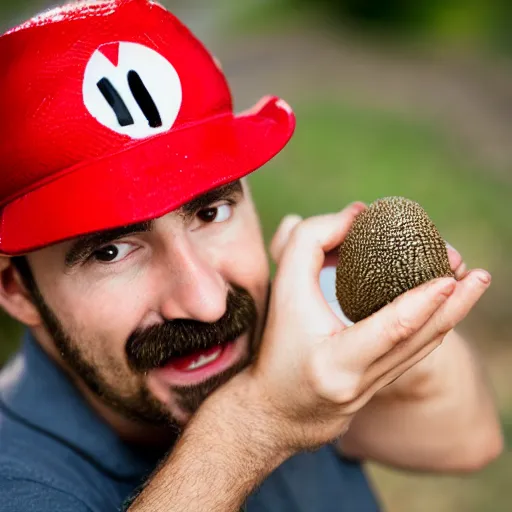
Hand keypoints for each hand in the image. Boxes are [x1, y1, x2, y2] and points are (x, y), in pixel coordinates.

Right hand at [238, 204, 490, 454]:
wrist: (275, 409)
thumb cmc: (275, 345)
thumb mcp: (283, 290)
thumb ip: (308, 244)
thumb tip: (354, 214)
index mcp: (335, 362)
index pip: (390, 329)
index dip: (423, 301)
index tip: (450, 276)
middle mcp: (360, 383)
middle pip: (420, 341)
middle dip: (454, 305)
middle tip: (478, 273)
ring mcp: (374, 392)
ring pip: (422, 350)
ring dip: (451, 315)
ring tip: (473, 283)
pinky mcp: (379, 390)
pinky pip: (413, 356)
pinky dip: (430, 328)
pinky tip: (445, 308)